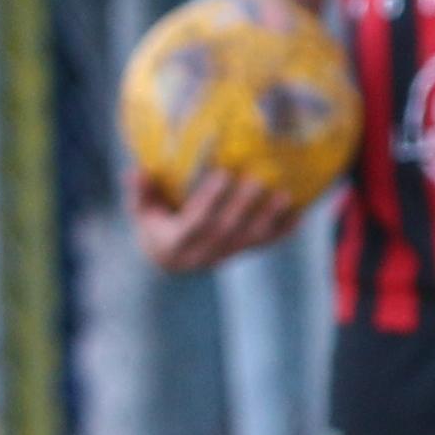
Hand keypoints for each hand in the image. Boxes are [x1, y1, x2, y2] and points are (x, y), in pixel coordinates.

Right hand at [130, 154, 302, 275]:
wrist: (169, 262)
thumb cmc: (154, 226)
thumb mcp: (142, 212)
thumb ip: (141, 193)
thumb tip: (134, 171)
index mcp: (176, 243)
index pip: (195, 222)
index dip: (210, 199)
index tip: (223, 173)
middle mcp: (201, 255)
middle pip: (226, 231)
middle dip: (244, 206)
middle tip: (258, 179)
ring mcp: (223, 257)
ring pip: (249, 241)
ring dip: (268, 218)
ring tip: (285, 195)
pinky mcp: (240, 255)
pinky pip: (264, 246)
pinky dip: (282, 231)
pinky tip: (300, 214)